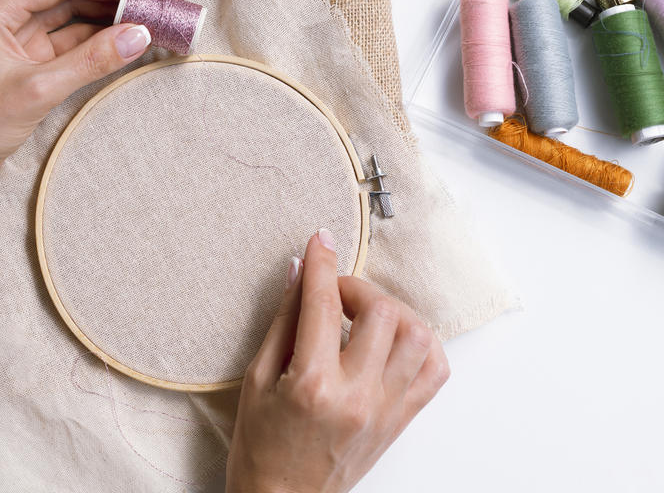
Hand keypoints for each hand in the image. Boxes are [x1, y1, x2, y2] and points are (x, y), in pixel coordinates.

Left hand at [0, 0, 162, 188]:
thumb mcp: (40, 89)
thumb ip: (92, 60)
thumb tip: (139, 35)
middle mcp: (7, 17)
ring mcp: (19, 41)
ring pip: (73, 17)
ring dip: (110, 16)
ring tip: (149, 16)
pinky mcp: (29, 64)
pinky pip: (71, 43)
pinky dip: (99, 42)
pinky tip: (126, 41)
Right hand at [226, 229, 449, 492]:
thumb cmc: (262, 448)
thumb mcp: (256, 380)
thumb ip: (283, 321)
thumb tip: (298, 273)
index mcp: (313, 384)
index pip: (323, 304)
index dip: (321, 263)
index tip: (319, 242)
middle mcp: (358, 395)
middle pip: (382, 312)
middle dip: (357, 287)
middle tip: (334, 292)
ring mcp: (386, 409)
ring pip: (418, 335)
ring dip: (393, 310)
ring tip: (366, 315)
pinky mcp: (400, 420)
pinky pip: (435, 371)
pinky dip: (422, 343)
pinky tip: (395, 339)